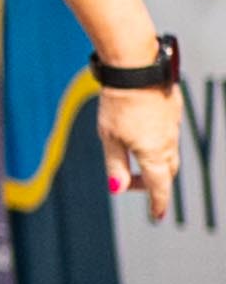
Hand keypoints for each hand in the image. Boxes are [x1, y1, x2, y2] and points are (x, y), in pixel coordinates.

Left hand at [100, 85, 179, 220]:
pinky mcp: (174, 110)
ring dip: (154, 160)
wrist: (137, 68)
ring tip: (130, 152)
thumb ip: (115, 165)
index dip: (157, 203)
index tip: (157, 215)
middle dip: (151, 182)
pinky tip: (141, 129)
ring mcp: (174, 125)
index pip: (159, 187)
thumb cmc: (119, 103)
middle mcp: (168, 142)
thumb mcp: (109, 139)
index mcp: (153, 153)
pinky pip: (169, 133)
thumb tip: (117, 189)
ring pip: (169, 151)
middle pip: (166, 171)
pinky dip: (157, 141)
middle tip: (129, 182)